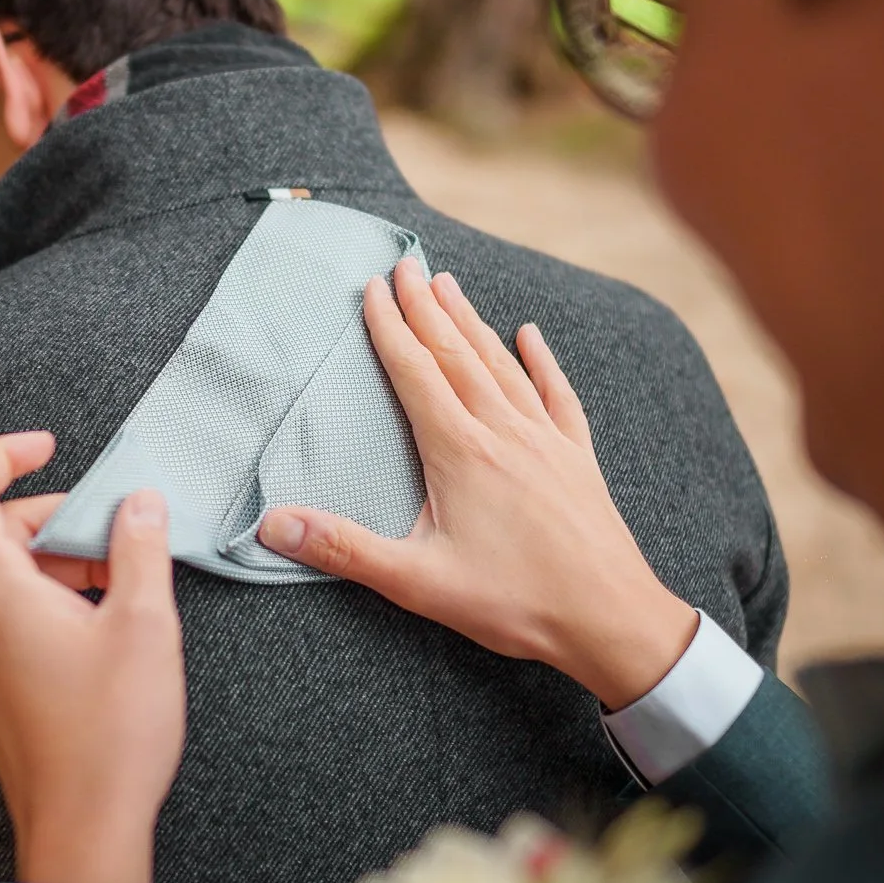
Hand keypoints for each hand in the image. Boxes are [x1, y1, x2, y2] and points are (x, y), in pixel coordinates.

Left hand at [0, 433, 185, 882]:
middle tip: (121, 535)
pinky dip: (54, 602)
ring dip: (61, 565)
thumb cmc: (111, 734)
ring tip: (127, 588)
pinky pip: (11, 619)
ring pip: (6, 579)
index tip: (49, 447)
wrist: (83, 832)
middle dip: (57, 519)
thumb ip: (141, 549)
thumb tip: (137, 503)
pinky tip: (108, 629)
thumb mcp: (145, 626)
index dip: (0, 455)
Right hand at [255, 260, 696, 709]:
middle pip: (456, 354)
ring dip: (472, 322)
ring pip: (501, 365)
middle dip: (425, 307)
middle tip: (406, 264)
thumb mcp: (418, 582)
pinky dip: (541, 361)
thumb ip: (344, 549)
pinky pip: (556, 395)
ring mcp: (546, 441)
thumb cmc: (516, 602)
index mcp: (461, 452)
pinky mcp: (578, 458)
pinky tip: (531, 336)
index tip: (370, 289)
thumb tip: (272, 523)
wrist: (611, 618)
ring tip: (449, 285)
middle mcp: (504, 432)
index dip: (389, 330)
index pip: (415, 374)